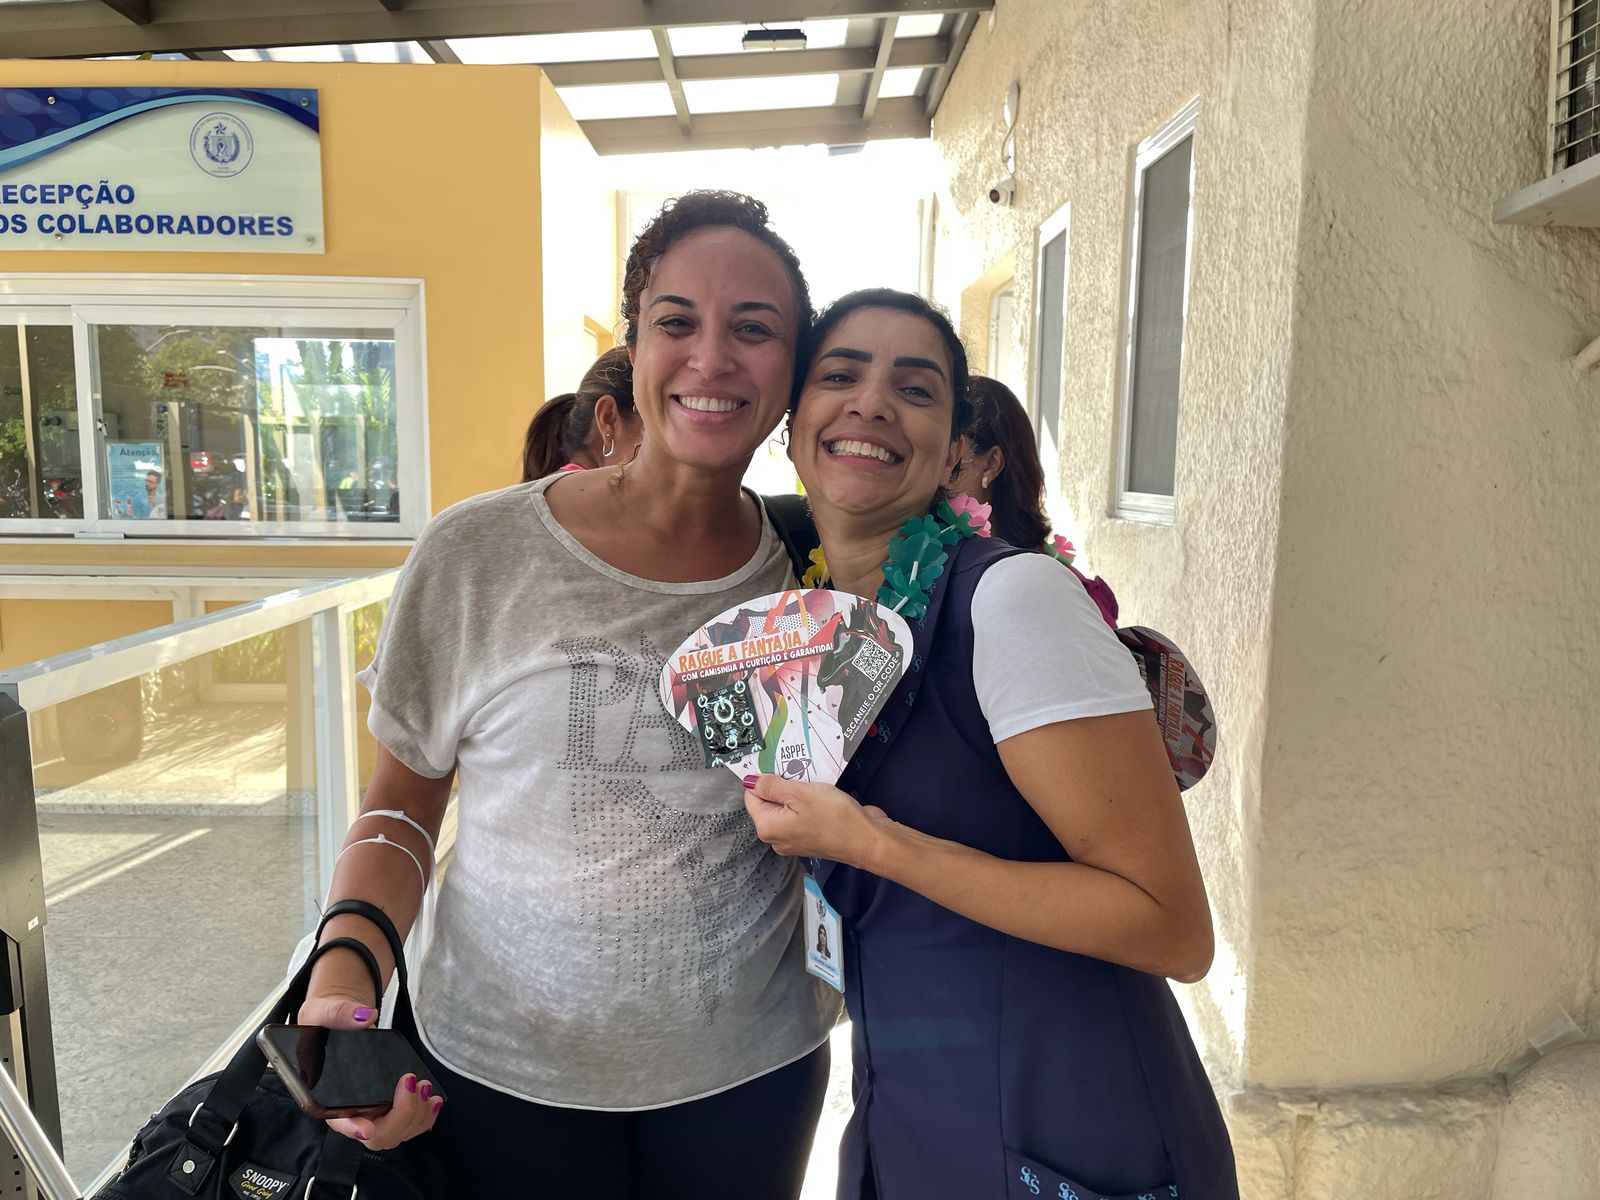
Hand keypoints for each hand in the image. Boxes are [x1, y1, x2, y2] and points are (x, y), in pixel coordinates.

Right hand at [296, 992, 443, 1148]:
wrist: (339, 1021)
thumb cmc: (324, 1023)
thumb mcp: (322, 1012)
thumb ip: (338, 1014)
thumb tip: (364, 1017)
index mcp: (326, 1097)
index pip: (338, 1121)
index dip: (353, 1128)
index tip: (367, 1127)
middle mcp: (349, 1111)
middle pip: (376, 1134)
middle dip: (400, 1115)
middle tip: (412, 1083)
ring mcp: (371, 1112)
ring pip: (396, 1132)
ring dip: (416, 1116)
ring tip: (427, 1088)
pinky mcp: (388, 1107)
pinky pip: (407, 1124)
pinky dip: (423, 1117)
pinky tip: (434, 1100)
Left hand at [742, 774, 894, 867]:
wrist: (868, 840)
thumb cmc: (834, 817)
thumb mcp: (800, 793)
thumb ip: (771, 786)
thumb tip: (749, 781)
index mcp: (768, 827)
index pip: (752, 796)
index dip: (765, 779)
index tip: (782, 768)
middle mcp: (777, 837)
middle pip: (770, 802)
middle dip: (784, 785)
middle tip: (803, 775)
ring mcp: (794, 839)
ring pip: (788, 807)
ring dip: (799, 792)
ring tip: (815, 784)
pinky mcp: (811, 837)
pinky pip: (802, 814)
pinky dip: (810, 803)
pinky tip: (824, 796)